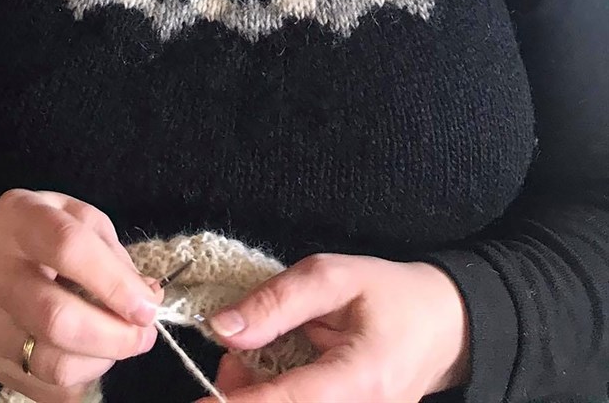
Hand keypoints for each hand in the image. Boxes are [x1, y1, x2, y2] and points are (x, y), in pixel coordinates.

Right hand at [0, 187, 163, 402]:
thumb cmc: (42, 234)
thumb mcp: (77, 218)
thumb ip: (113, 254)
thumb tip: (148, 299)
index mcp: (19, 219)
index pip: (68, 248)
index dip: (114, 282)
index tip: (147, 307)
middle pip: (56, 318)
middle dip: (114, 336)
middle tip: (144, 336)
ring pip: (53, 365)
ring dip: (101, 361)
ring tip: (116, 342)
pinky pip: (49, 391)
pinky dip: (82, 379)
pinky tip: (88, 355)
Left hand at [195, 255, 469, 402]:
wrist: (443, 325)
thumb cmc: (389, 294)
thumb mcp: (332, 276)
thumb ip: (277, 302)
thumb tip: (224, 328)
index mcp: (362, 378)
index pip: (290, 402)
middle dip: (245, 397)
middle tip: (230, 361)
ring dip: (259, 400)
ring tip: (250, 365)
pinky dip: (278, 399)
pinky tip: (270, 381)